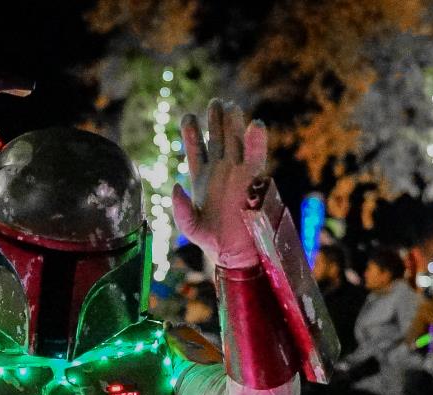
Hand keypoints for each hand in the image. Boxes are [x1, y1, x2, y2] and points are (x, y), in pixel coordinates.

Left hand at [173, 99, 269, 269]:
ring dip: (234, 124)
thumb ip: (181, 210)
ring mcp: (238, 173)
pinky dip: (256, 142)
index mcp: (202, 177)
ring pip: (236, 142)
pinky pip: (255, 157)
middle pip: (218, 138)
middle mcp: (221, 171)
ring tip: (231, 106)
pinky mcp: (254, 179)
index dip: (192, 132)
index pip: (195, 149)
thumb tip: (177, 187)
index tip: (188, 116)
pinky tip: (255, 126)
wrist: (236, 253)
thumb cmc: (211, 240)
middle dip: (216, 120)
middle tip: (216, 102)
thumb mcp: (190, 227)